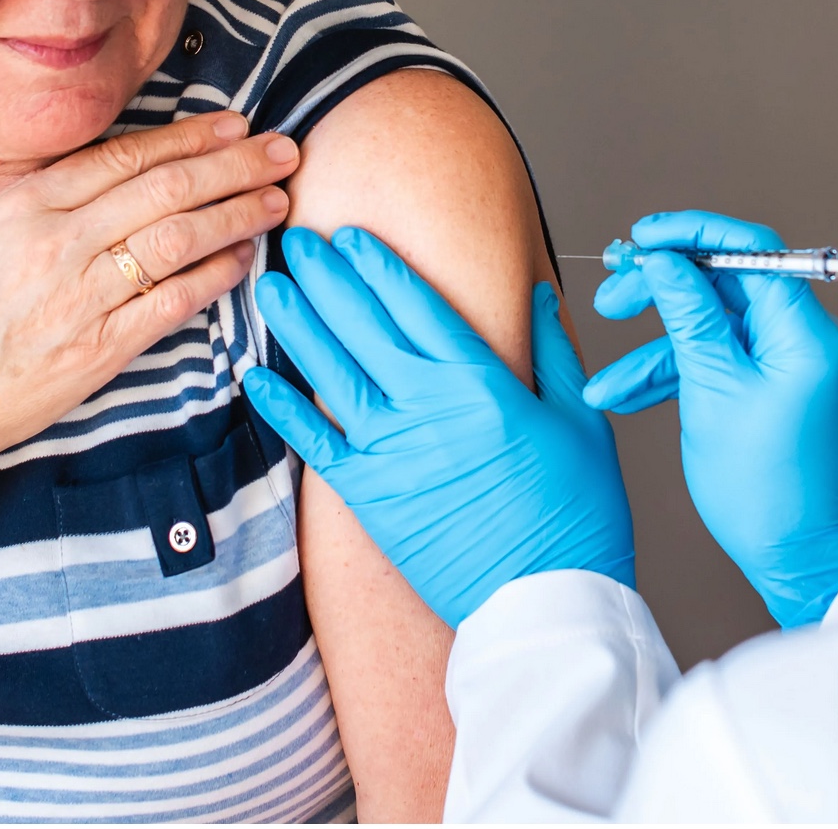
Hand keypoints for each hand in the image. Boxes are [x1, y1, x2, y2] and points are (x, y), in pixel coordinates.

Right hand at [0, 111, 297, 466]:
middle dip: (234, 165)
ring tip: (278, 199)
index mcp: (24, 206)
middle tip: (281, 150)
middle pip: (165, 188)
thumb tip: (106, 167)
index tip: (234, 125)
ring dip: (238, 214)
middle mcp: (55, 244)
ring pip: (179, 239)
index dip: (189, 137)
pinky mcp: (99, 350)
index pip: (125, 157)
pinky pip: (173, 304)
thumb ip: (38, 197)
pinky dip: (215, 277)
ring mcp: (80, 298)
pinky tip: (244, 258)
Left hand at [242, 227, 634, 626]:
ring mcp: (392, 451)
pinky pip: (314, 443)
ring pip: (331, 371)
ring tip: (271, 285)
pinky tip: (254, 375)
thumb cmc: (575, 517)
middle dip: (327, 276)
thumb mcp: (583, 423)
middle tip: (295, 237)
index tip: (352, 235)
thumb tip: (538, 294)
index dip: (379, 264)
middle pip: (364, 324)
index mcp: (482, 383)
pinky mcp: (369, 496)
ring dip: (298, 324)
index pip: (417, 304)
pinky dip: (282, 408)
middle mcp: (427, 407)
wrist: (545, 603)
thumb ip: (555, 354)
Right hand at [583, 211, 837, 627]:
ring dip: (656, 347)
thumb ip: (688, 315)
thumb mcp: (712, 391)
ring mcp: (791, 363)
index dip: (691, 234)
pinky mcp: (776, 387)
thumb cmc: (768, 489)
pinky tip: (627, 397)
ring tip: (606, 379)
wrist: (801, 559)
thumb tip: (666, 260)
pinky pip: (721, 361)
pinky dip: (676, 374)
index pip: (751, 248)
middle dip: (661, 289)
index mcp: (806, 331)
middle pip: (725, 282)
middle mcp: (807, 338)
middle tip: (610, 296)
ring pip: (714, 327)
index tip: (642, 238)